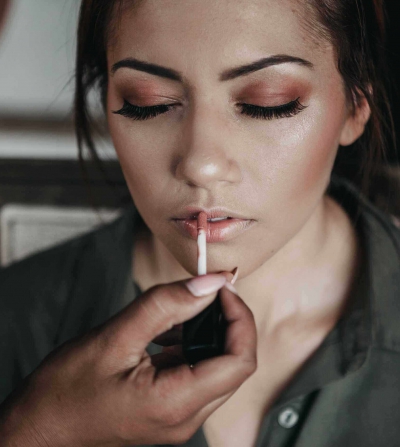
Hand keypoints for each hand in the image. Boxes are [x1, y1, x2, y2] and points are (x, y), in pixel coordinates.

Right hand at [0, 273, 256, 446]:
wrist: (38, 429)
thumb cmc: (65, 392)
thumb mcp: (115, 337)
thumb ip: (166, 305)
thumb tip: (209, 284)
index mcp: (176, 403)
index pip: (240, 361)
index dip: (240, 318)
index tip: (223, 288)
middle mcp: (185, 417)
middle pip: (233, 363)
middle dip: (228, 321)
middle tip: (209, 290)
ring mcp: (178, 416)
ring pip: (217, 367)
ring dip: (209, 332)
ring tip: (185, 307)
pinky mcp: (168, 409)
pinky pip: (195, 373)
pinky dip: (190, 344)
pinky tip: (169, 328)